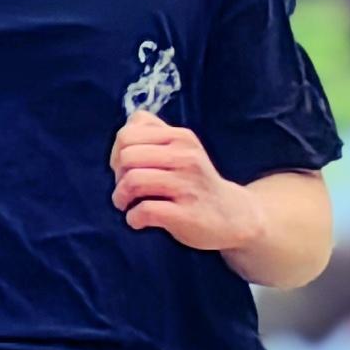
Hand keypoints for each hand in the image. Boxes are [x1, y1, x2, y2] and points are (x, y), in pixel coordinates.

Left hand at [111, 112, 260, 252]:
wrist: (233, 215)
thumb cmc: (193, 181)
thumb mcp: (180, 149)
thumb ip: (152, 132)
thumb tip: (124, 129)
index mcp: (182, 138)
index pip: (127, 135)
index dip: (116, 154)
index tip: (125, 170)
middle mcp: (187, 157)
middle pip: (126, 157)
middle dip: (118, 176)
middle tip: (127, 189)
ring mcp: (188, 185)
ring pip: (133, 181)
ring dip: (120, 198)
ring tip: (128, 205)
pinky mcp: (187, 214)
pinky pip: (145, 210)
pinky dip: (133, 218)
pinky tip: (139, 221)